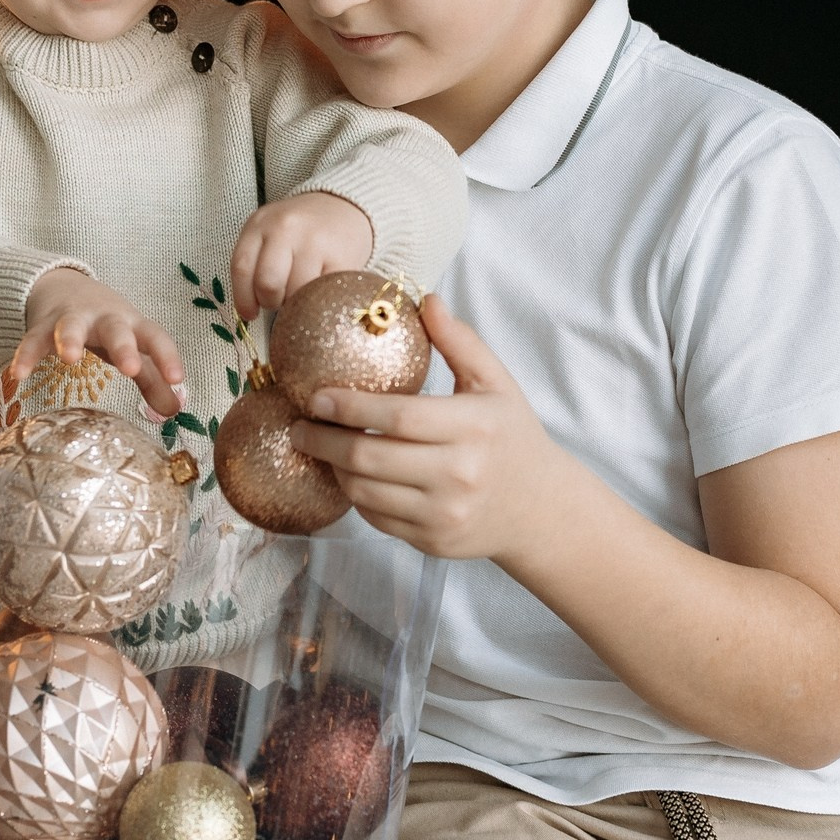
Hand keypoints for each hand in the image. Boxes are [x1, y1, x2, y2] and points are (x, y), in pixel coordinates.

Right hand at [14, 268, 185, 419]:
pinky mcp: (43, 326)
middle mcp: (105, 319)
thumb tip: (176, 412)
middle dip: (123, 347)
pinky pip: (33, 340)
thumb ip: (153, 381)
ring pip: (71, 326)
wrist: (64, 287)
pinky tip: (18, 375)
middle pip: (117, 329)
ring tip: (69, 359)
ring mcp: (72, 319)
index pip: (155, 337)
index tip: (177, 379)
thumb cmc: (107, 326)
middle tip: (130, 368)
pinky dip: (26, 355)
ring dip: (70, 340)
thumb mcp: (133, 347)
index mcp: (132, 326)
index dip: (167, 356)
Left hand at [229, 191, 375, 320]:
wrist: (343, 206)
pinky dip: (319, 300)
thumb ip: (255, 262)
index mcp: (260, 223)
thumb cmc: (299, 228)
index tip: (249, 313)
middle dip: (271, 301)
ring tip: (301, 292)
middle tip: (280, 300)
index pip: (241, 268)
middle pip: (267, 284)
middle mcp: (286, 228)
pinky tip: (319, 290)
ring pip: (296, 294)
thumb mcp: (268, 232)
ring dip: (297, 303)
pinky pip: (322, 294)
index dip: (243, 299)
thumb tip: (248, 310)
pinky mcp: (341, 258)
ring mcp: (315, 242)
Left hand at [286, 296, 576, 561]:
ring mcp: (444, 513)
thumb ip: (461, 341)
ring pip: (364, 492)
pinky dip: (355, 495)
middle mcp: (458, 474)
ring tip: (321, 447)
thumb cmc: (513, 437)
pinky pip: (376, 517)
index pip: (398, 416)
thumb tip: (425, 299)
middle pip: (369, 458)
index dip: (349, 407)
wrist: (541, 509)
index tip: (315, 397)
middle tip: (299, 426)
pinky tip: (350, 474)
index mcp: (473, 427)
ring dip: (333, 468)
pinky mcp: (432, 541)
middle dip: (323, 441)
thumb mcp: (496, 384)